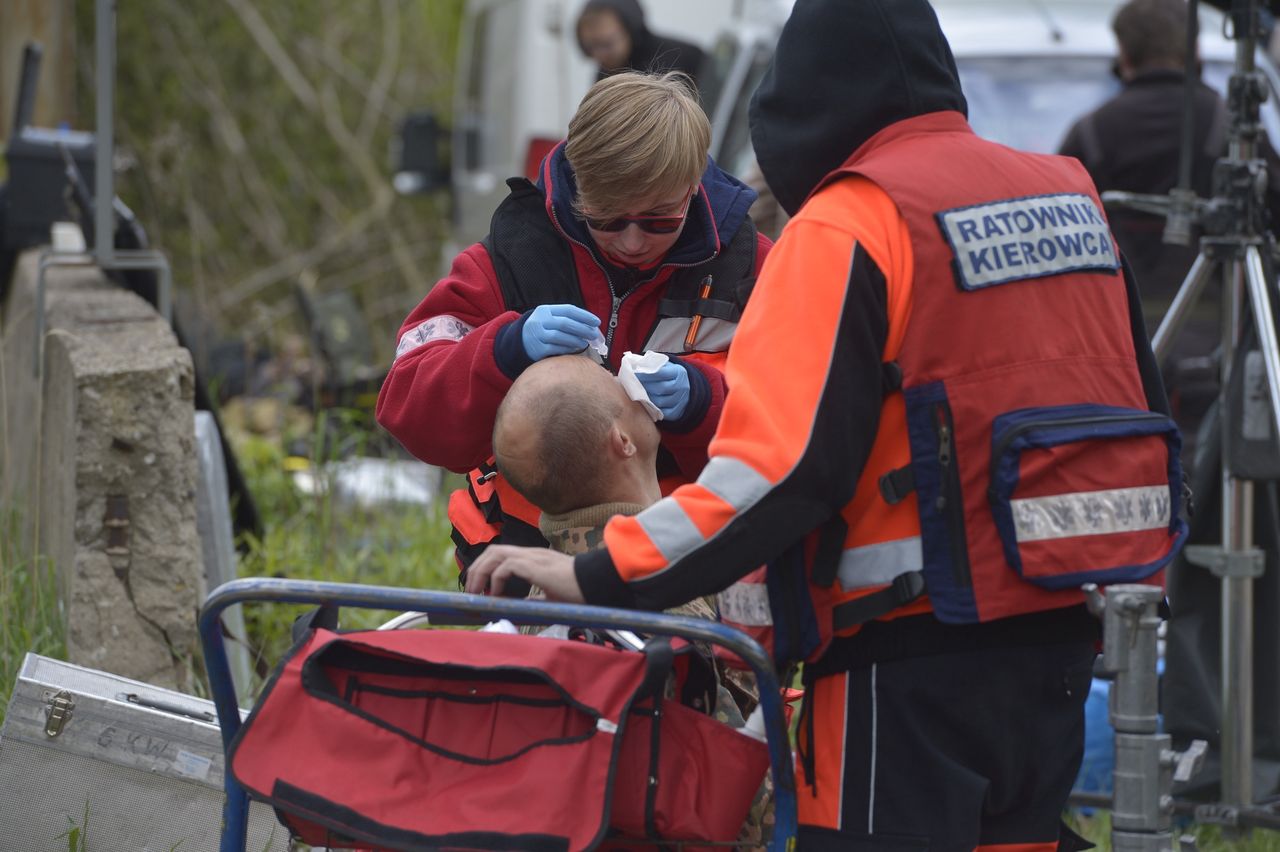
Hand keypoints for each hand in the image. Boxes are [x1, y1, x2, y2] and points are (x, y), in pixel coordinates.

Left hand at [464, 545, 583, 602]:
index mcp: (535, 559)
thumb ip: (535, 600)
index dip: (486, 568)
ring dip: (481, 572)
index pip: (502, 554)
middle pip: (493, 550)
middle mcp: (532, 554)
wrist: (598, 586)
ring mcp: (534, 557)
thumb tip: (518, 610)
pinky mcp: (536, 566)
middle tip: (471, 590)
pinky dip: (496, 579)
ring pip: (495, 553)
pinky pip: (507, 566)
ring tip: (477, 592)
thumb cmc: (580, 593)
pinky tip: (497, 595)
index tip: (480, 589)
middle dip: (477, 569)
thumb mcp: (551, 598)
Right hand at [521, 304, 600, 361]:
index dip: (585, 316)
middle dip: (583, 329)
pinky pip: (556, 348)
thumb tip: (591, 326)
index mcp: (545, 310)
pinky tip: (575, 349)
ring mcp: (537, 335)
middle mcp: (540, 320)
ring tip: (586, 343)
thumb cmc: (541, 330)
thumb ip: (566, 319)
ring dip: (576, 340)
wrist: (519, 342)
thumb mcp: (549, 319)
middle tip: (594, 335)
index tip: (596, 322)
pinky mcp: (537, 349)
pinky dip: (568, 348)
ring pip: (561, 336)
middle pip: (565, 323)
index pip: (568, 310)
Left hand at [636, 360, 690, 419]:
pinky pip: (662, 413)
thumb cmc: (667, 375)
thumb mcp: (663, 366)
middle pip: (661, 388)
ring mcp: (681, 400)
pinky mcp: (677, 412)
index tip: (634, 375)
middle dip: (645, 387)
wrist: (681, 387)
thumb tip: (634, 366)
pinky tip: (646, 403)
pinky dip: (652, 409)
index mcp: (679, 372)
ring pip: (660, 402)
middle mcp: (682, 386)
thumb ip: (652, 365)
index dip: (645, 375)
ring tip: (637, 395)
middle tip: (634, 386)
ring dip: (646, 399)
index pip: (660, 373)